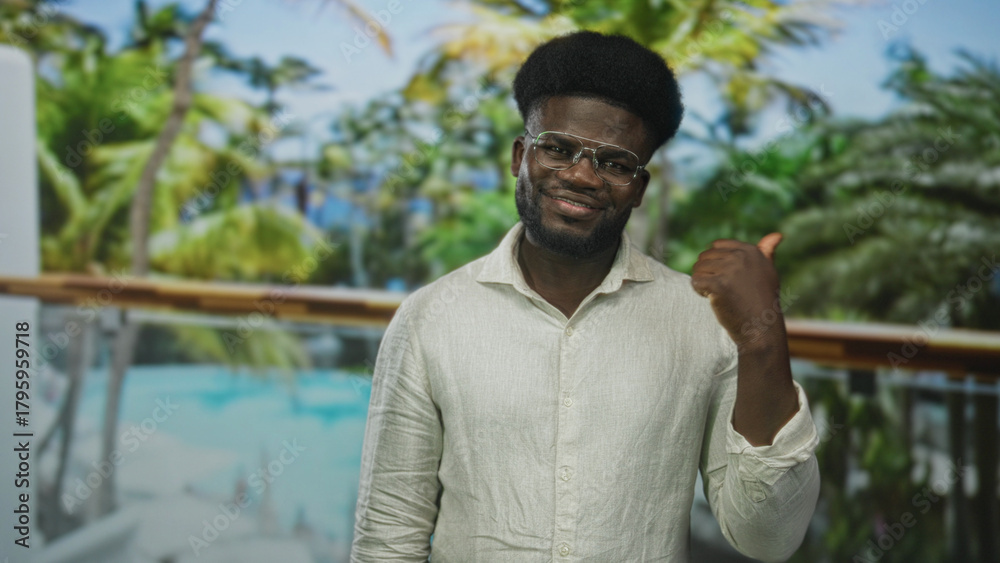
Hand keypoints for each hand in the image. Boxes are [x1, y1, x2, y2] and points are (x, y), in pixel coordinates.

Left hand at [690, 233, 783, 348]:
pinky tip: (714, 300)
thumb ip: (767, 253)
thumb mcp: (768, 273)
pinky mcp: (719, 284)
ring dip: (703, 283)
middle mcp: (741, 257)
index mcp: (751, 251)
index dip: (715, 263)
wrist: (762, 329)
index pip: (716, 246)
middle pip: (704, 257)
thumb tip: (778, 234)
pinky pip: (695, 281)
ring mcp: (730, 270)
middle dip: (708, 273)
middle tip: (724, 290)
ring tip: (720, 295)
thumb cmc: (763, 302)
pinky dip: (699, 292)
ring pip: (698, 268)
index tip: (728, 278)